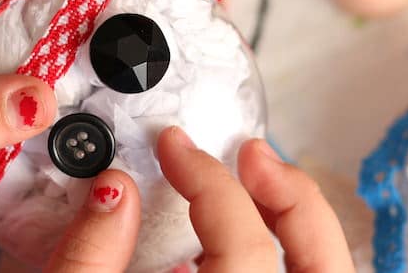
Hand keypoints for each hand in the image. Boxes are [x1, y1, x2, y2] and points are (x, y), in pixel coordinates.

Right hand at [45, 128, 355, 272]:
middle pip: (318, 268)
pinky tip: (239, 245)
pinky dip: (282, 261)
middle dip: (290, 197)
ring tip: (260, 185)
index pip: (245, 247)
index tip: (176, 146)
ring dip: (296, 227)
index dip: (210, 180)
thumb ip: (89, 258)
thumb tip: (117, 188)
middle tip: (252, 153)